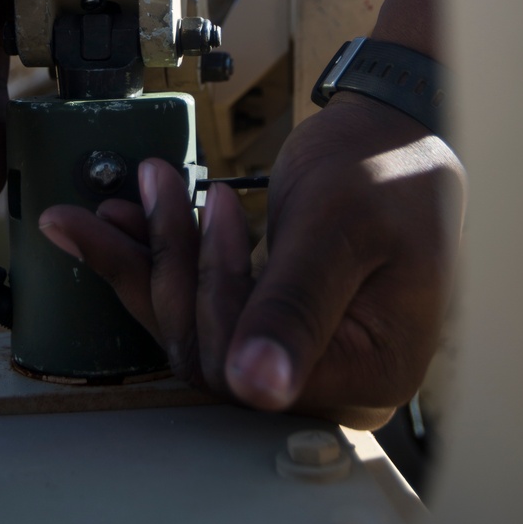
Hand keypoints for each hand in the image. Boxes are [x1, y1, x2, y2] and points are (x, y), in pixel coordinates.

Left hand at [40, 92, 463, 426]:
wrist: (400, 135)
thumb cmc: (391, 171)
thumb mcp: (340, 228)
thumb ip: (294, 306)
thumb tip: (257, 389)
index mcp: (369, 371)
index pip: (253, 372)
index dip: (213, 295)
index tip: (206, 211)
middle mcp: (334, 381)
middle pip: (214, 351)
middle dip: (171, 266)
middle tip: (153, 186)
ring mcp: (301, 358)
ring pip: (196, 330)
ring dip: (154, 261)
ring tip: (122, 203)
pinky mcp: (271, 330)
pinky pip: (205, 309)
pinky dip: (163, 263)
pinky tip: (126, 224)